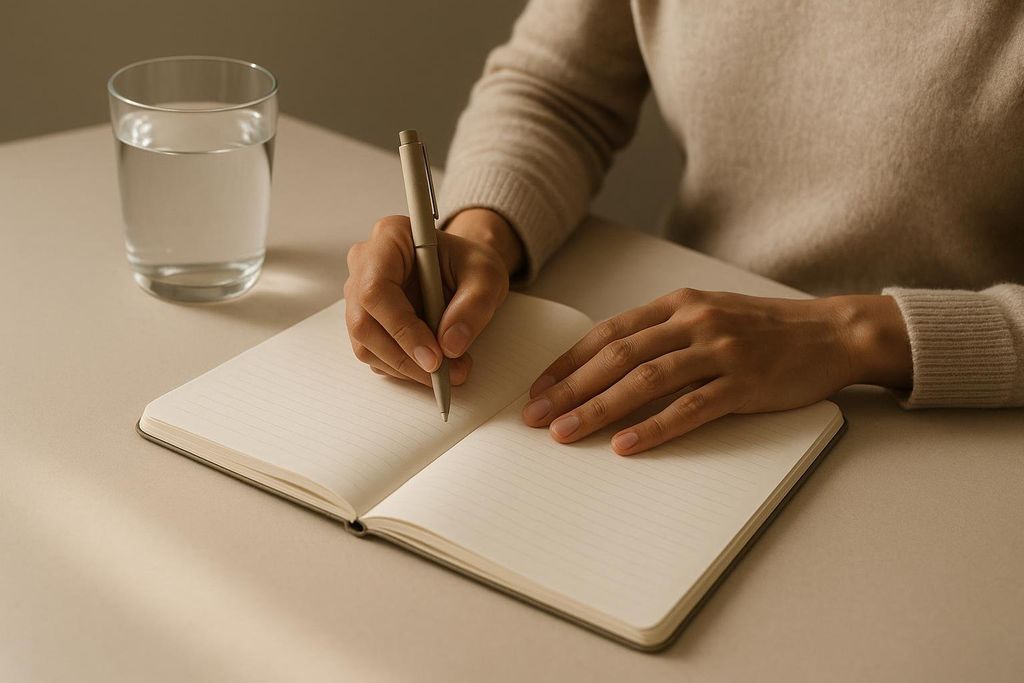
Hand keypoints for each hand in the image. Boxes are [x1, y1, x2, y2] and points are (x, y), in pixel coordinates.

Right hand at [344, 209, 522, 385]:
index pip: (376, 289)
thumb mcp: (487, 276)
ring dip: (405, 368)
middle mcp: (365, 263)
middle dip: (405, 357)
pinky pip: (374, 353)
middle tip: (444, 374)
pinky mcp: (366, 320)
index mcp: (390, 237)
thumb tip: (450, 346)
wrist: (464, 270)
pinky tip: (432, 366)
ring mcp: (359, 293)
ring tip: (448, 372)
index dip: (402, 328)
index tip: (434, 357)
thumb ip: (474, 306)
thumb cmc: (470, 264)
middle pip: (364, 322)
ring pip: (366, 344)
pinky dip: (403, 368)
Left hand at [521, 288, 910, 454]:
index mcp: (678, 304)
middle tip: (537, 416)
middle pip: (618, 356)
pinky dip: (655, 428)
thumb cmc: (764, 328)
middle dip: (570, 388)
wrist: (832, 332)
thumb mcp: (708, 314)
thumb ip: (663, 332)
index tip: (539, 388)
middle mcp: (693, 321)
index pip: (609, 332)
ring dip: (600, 408)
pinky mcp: (744, 383)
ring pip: (646, 380)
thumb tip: (610, 365)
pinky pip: (691, 408)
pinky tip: (626, 445)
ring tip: (566, 433)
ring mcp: (719, 351)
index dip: (569, 362)